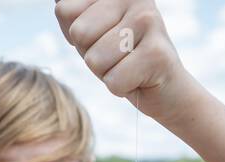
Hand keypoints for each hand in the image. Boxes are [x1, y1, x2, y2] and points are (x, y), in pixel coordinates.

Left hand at [54, 0, 186, 110]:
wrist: (167, 90)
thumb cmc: (122, 60)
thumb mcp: (91, 33)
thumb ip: (72, 14)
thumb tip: (58, 5)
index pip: (64, 10)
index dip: (77, 36)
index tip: (102, 39)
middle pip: (79, 33)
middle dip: (91, 55)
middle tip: (116, 57)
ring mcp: (148, 21)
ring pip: (94, 60)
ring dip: (106, 73)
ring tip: (127, 67)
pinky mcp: (156, 53)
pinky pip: (113, 81)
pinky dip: (120, 88)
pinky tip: (138, 79)